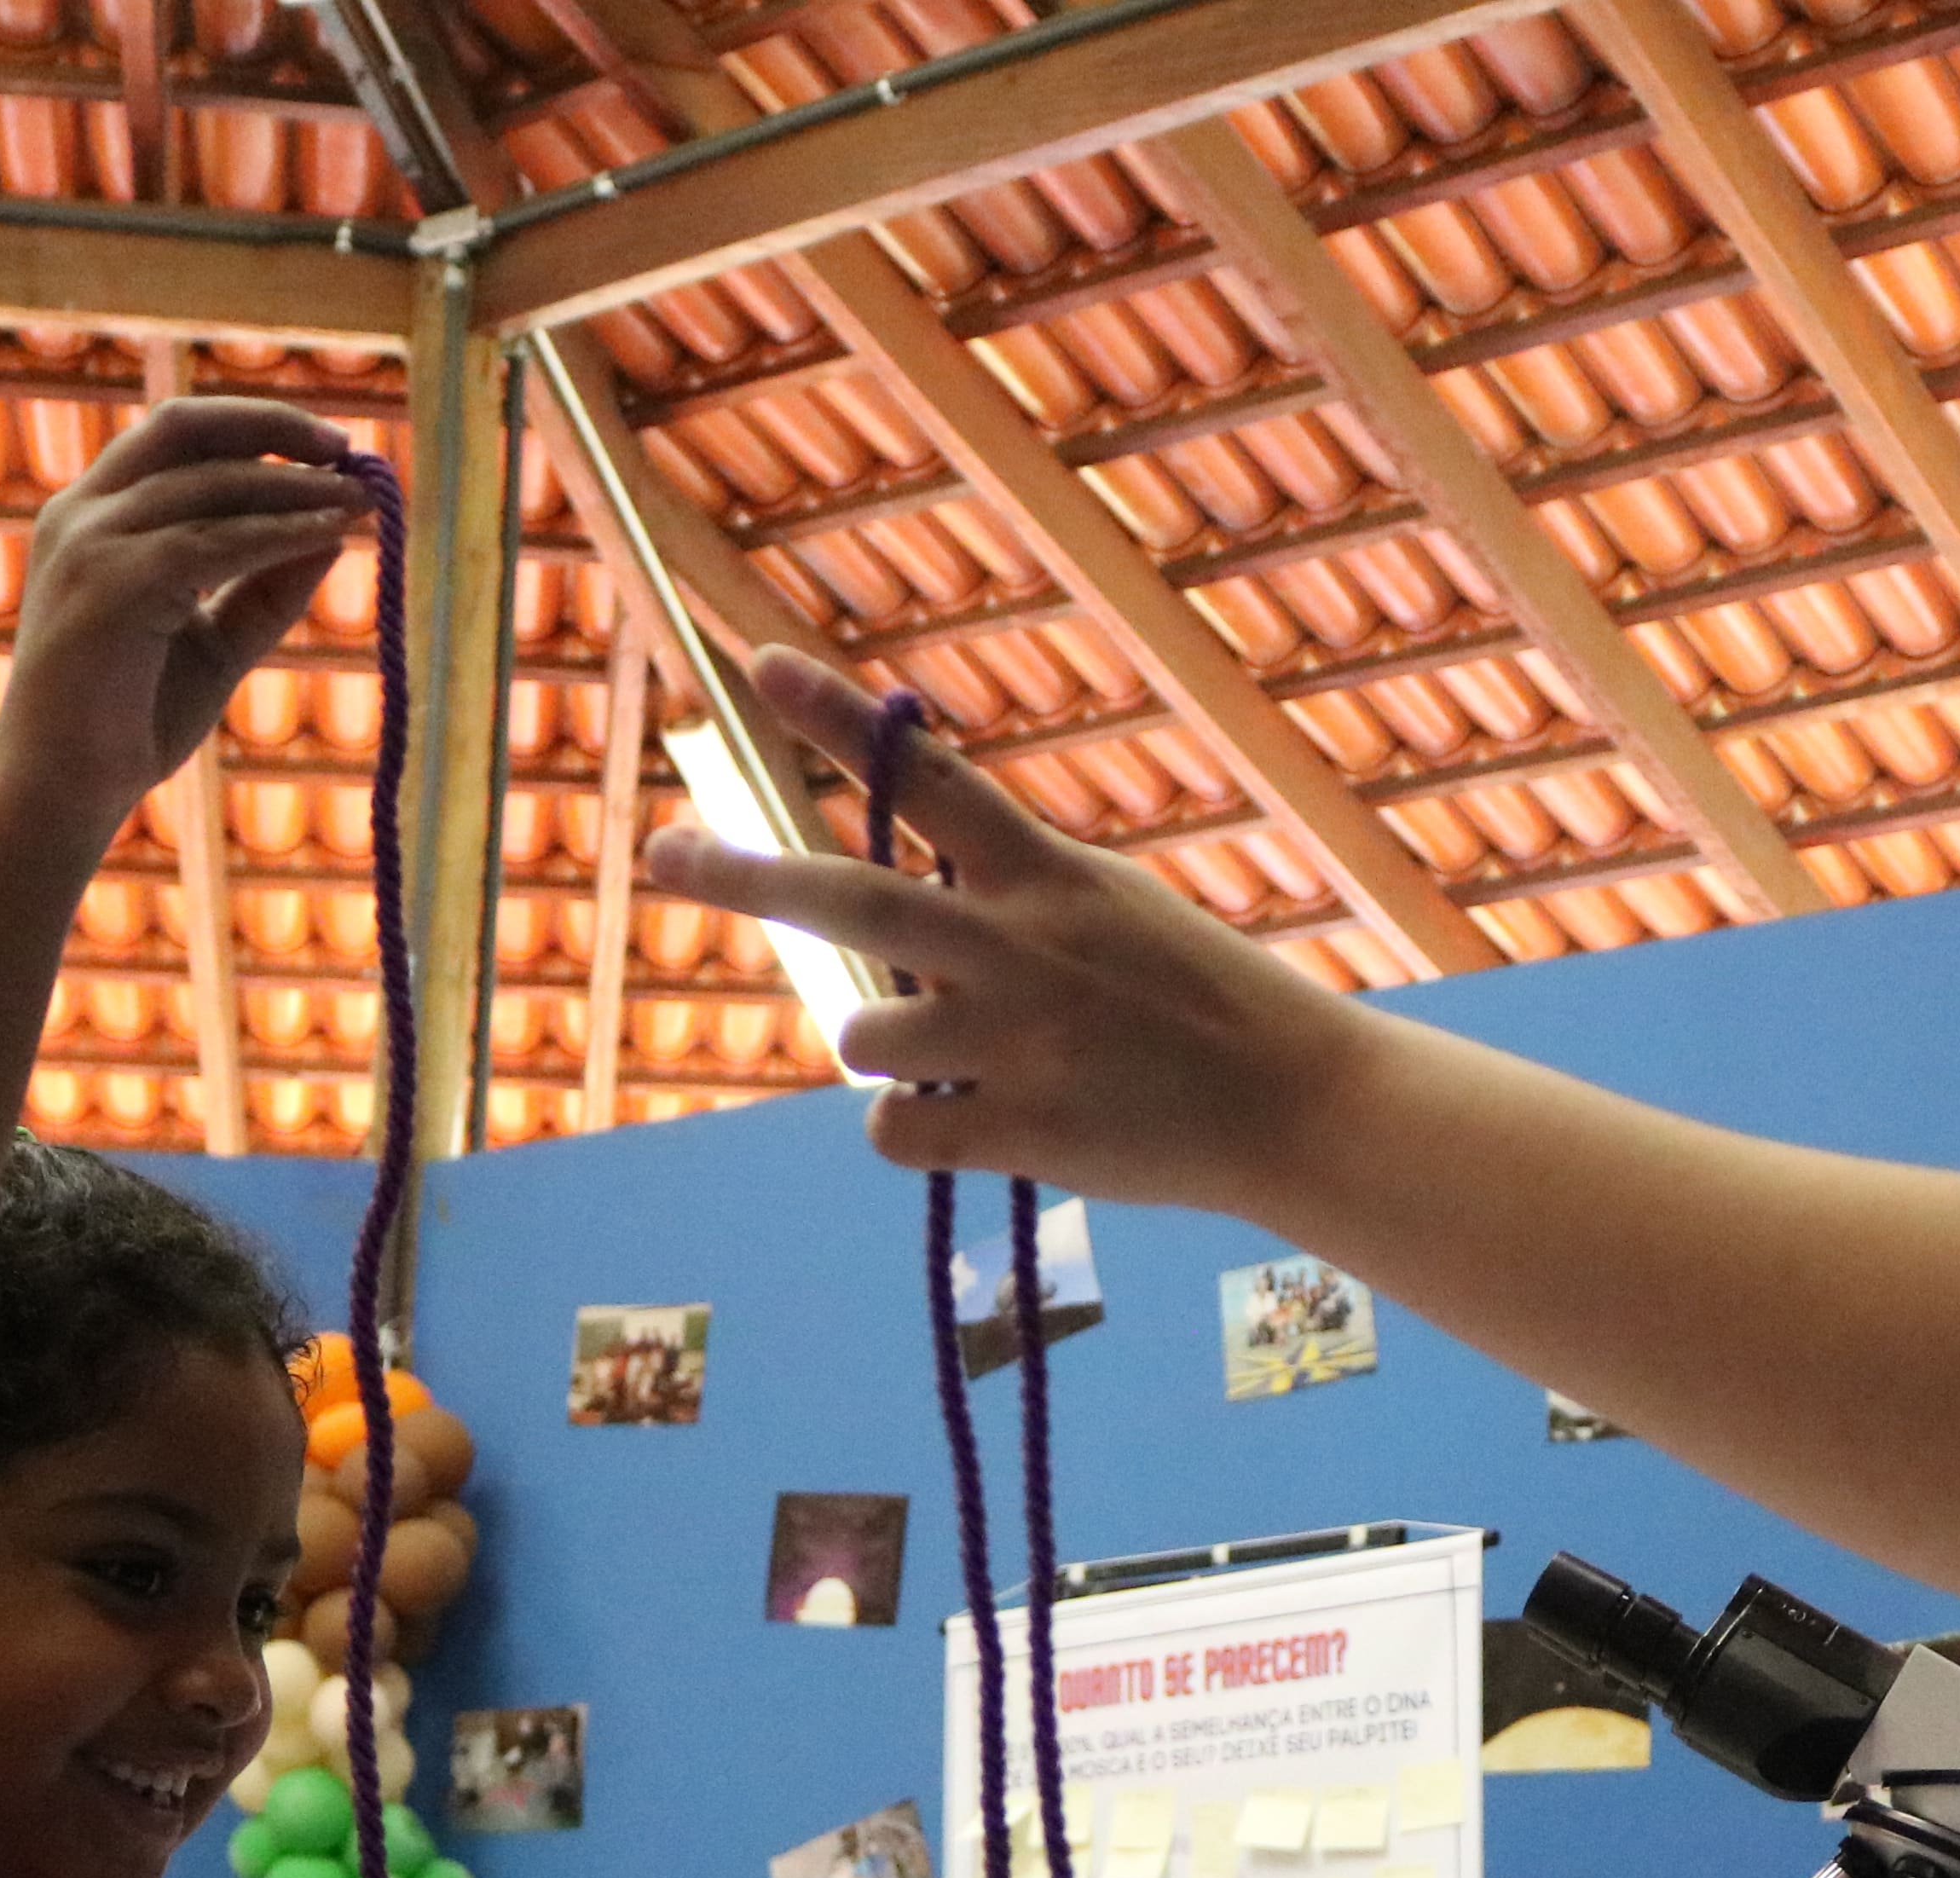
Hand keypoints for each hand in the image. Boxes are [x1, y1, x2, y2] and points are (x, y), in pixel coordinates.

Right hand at [0, 396, 364, 827]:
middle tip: (347, 446)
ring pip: (208, 483)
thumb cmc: (130, 720)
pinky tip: (331, 536)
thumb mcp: (216, 641)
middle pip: (183, 427)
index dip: (252, 428)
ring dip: (293, 486)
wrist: (62, 788)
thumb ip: (267, 586)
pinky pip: (210, 541)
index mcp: (94, 515)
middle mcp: (83, 513)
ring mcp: (89, 543)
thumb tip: (336, 531)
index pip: (175, 436)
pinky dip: (277, 533)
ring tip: (361, 498)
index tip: (325, 444)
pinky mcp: (108, 584)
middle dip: (271, 427)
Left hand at [637, 646, 1393, 1203]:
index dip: (841, 721)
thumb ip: (1011, 896)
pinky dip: (917, 1133)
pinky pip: (897, 1132)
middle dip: (742, 874)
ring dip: (889, 1053)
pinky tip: (980, 1126)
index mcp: (1047, 876)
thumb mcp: (1114, 907)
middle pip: (849, 899)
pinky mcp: (1022, 1130)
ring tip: (965, 1062)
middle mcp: (1020, 946)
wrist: (1299, 1105)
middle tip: (660, 854)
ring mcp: (1018, 1042)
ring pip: (865, 1038)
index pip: (931, 779)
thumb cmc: (1200, 1003)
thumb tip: (899, 918)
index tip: (759, 662)